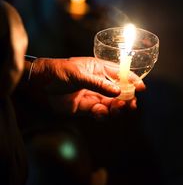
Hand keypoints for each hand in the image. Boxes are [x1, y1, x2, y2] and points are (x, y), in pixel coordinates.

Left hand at [28, 57, 145, 116]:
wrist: (39, 86)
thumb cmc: (58, 72)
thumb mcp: (79, 74)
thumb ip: (98, 84)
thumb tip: (118, 91)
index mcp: (98, 69)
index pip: (120, 74)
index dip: (132, 80)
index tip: (142, 88)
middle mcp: (98, 83)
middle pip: (119, 92)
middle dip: (127, 98)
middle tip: (130, 105)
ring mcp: (93, 95)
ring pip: (111, 104)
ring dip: (116, 108)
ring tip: (117, 110)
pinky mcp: (86, 108)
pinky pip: (99, 113)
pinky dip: (102, 115)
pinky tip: (100, 113)